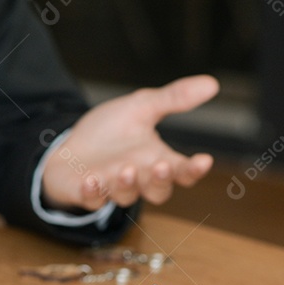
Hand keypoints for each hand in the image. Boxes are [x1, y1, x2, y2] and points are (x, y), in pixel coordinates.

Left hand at [41, 75, 217, 209]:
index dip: (194, 169)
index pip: (182, 171)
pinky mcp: (86, 193)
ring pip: (126, 196)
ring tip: (125, 169)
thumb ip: (174, 99)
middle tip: (162, 166)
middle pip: (158, 191)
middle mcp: (138, 178)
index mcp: (156, 159)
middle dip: (161, 181)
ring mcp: (112, 187)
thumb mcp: (142, 106)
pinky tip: (90, 181)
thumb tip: (212, 84)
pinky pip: (92, 200)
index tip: (204, 160)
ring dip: (127, 184)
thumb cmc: (111, 132)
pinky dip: (92, 193)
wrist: (71, 145)